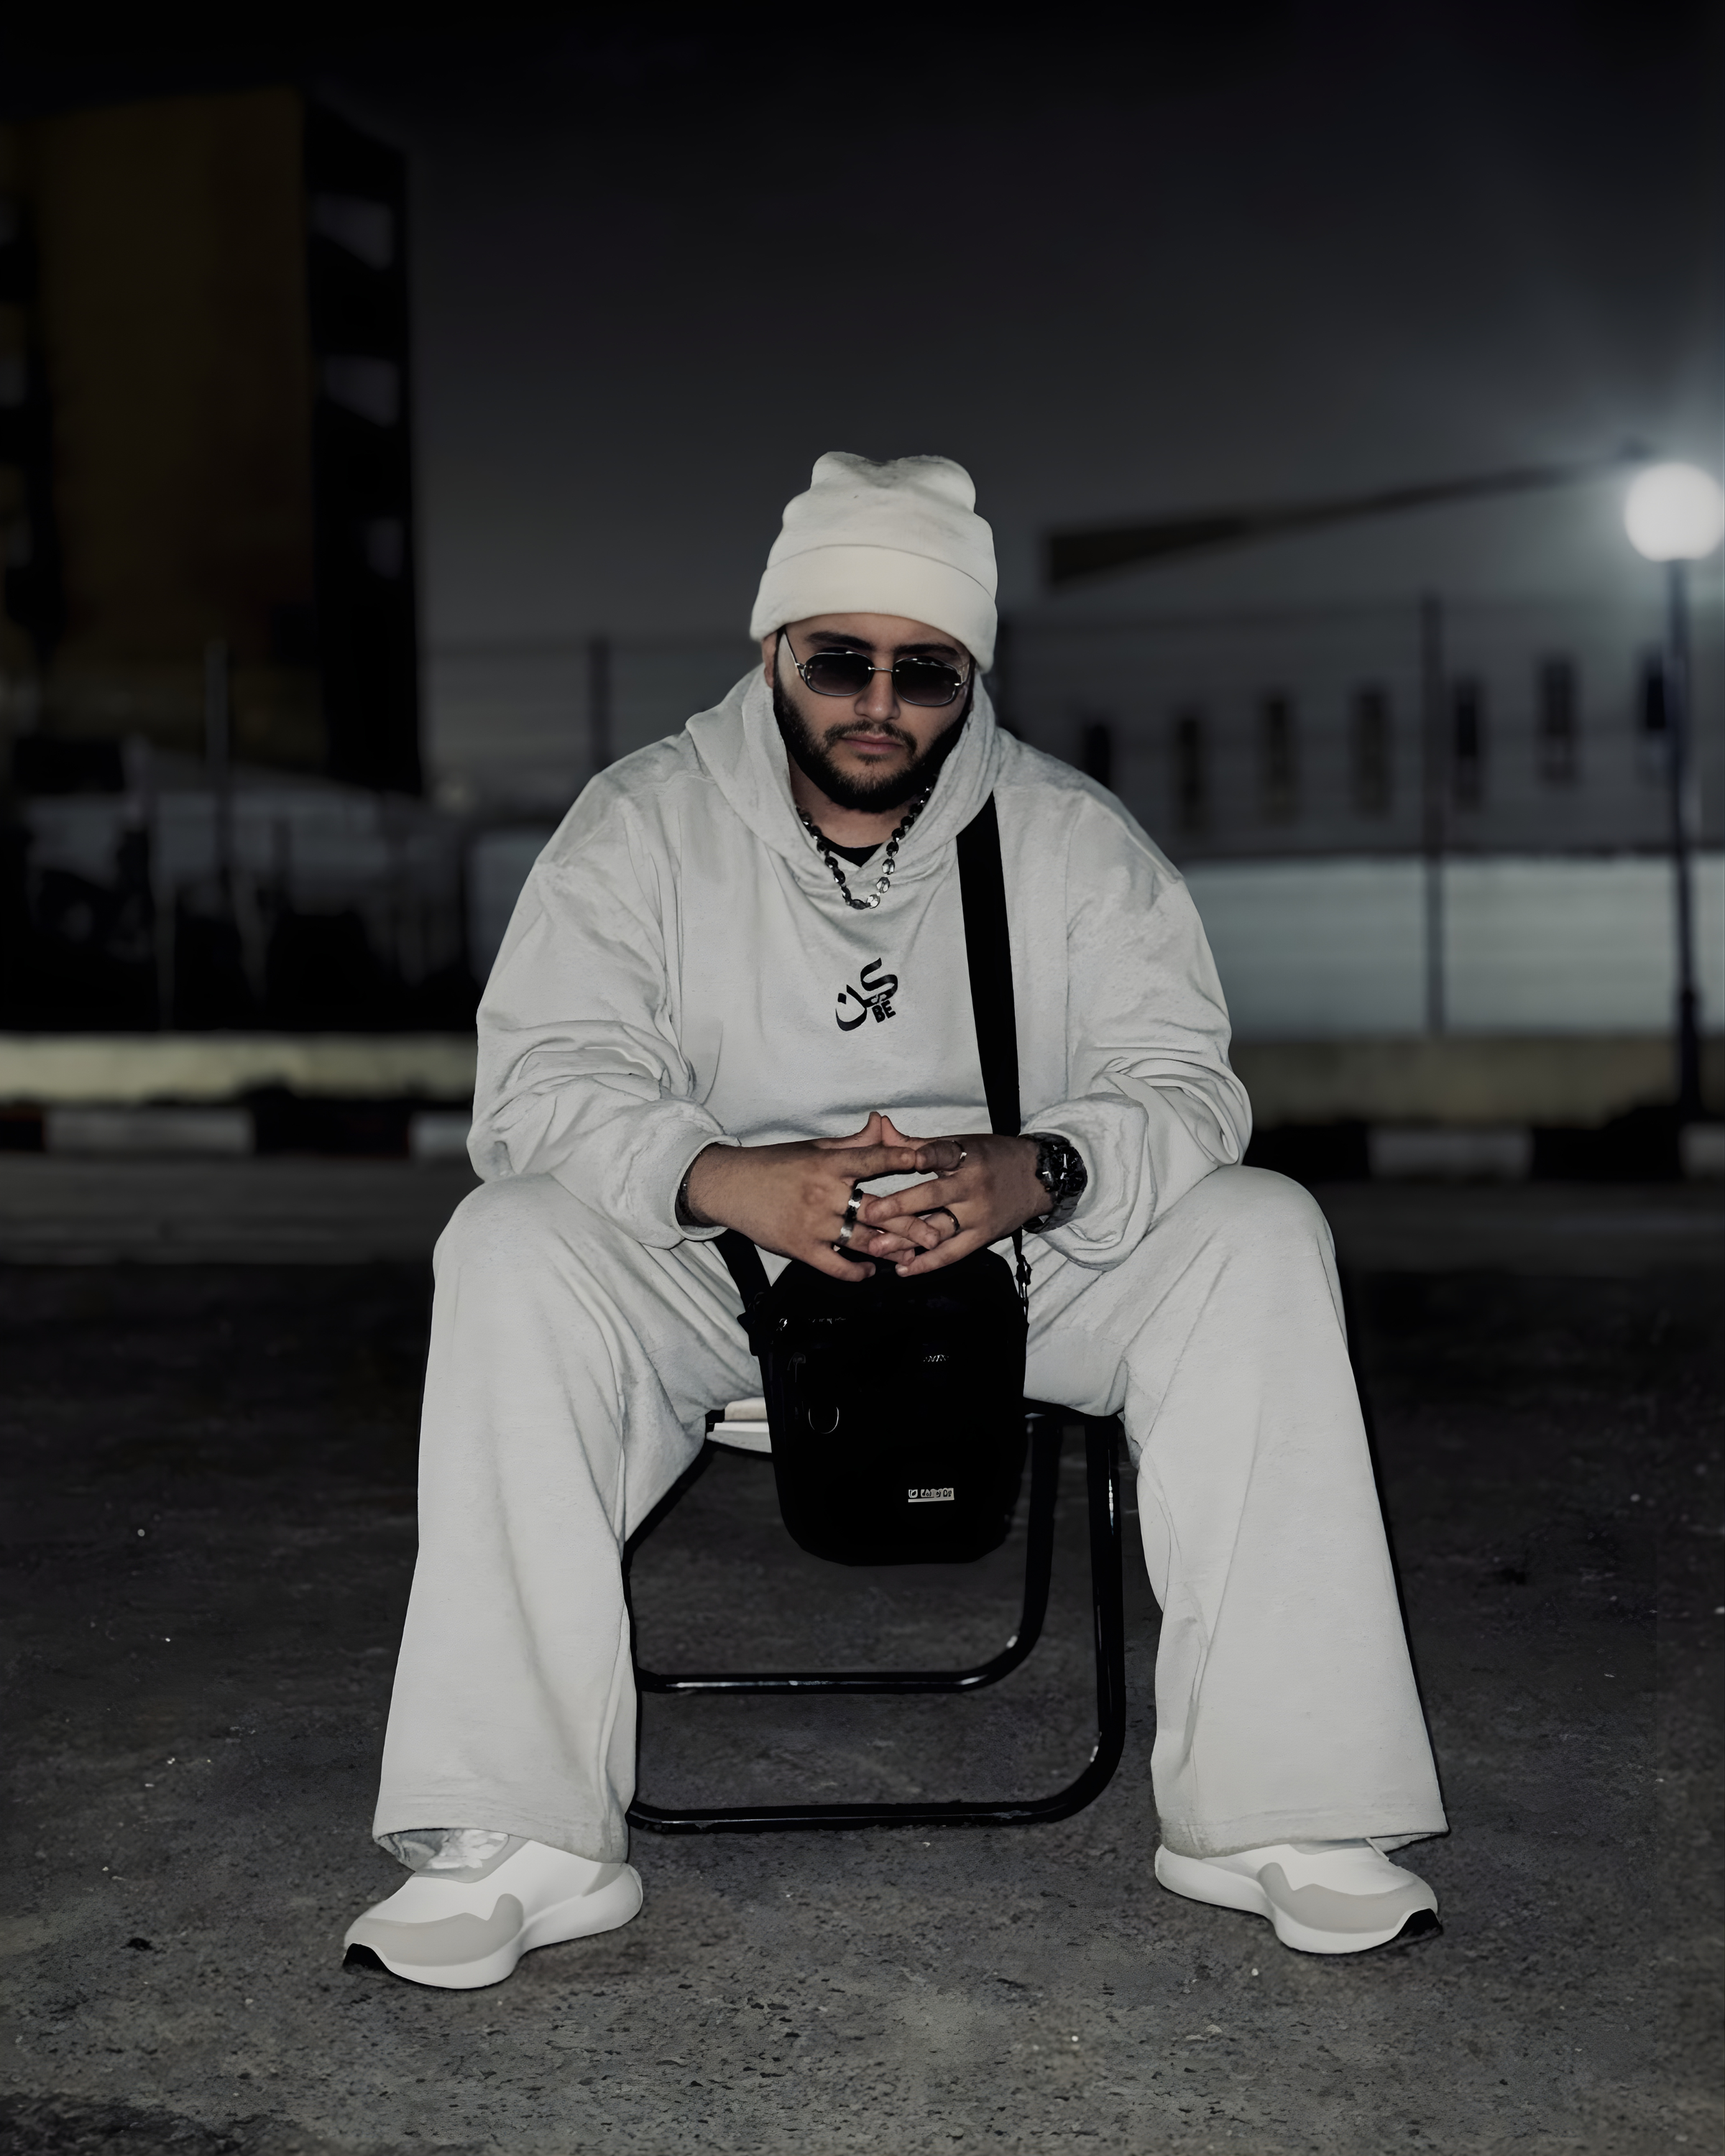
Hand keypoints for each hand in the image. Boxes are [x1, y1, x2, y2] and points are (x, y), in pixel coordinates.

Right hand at [683, 1112, 932, 1282]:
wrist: (730, 1187)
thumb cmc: (775, 1164)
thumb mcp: (814, 1149)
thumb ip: (853, 1143)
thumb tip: (883, 1123)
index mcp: (829, 1165)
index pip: (871, 1160)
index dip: (899, 1158)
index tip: (923, 1160)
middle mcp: (824, 1194)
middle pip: (876, 1210)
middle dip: (910, 1224)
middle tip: (936, 1233)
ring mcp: (813, 1224)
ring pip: (862, 1241)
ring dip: (890, 1251)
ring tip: (911, 1257)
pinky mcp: (800, 1248)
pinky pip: (836, 1265)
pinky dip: (856, 1271)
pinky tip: (869, 1270)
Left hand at [854, 1128, 1047, 1277]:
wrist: (1038, 1178)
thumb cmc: (993, 1156)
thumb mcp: (961, 1143)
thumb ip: (917, 1143)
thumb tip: (880, 1128)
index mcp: (967, 1157)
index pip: (944, 1154)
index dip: (928, 1156)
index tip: (909, 1159)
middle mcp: (973, 1186)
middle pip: (934, 1196)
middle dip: (901, 1205)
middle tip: (871, 1213)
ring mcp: (978, 1214)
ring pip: (939, 1229)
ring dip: (906, 1239)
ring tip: (876, 1248)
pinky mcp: (983, 1236)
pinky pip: (953, 1253)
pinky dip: (928, 1262)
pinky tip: (903, 1269)